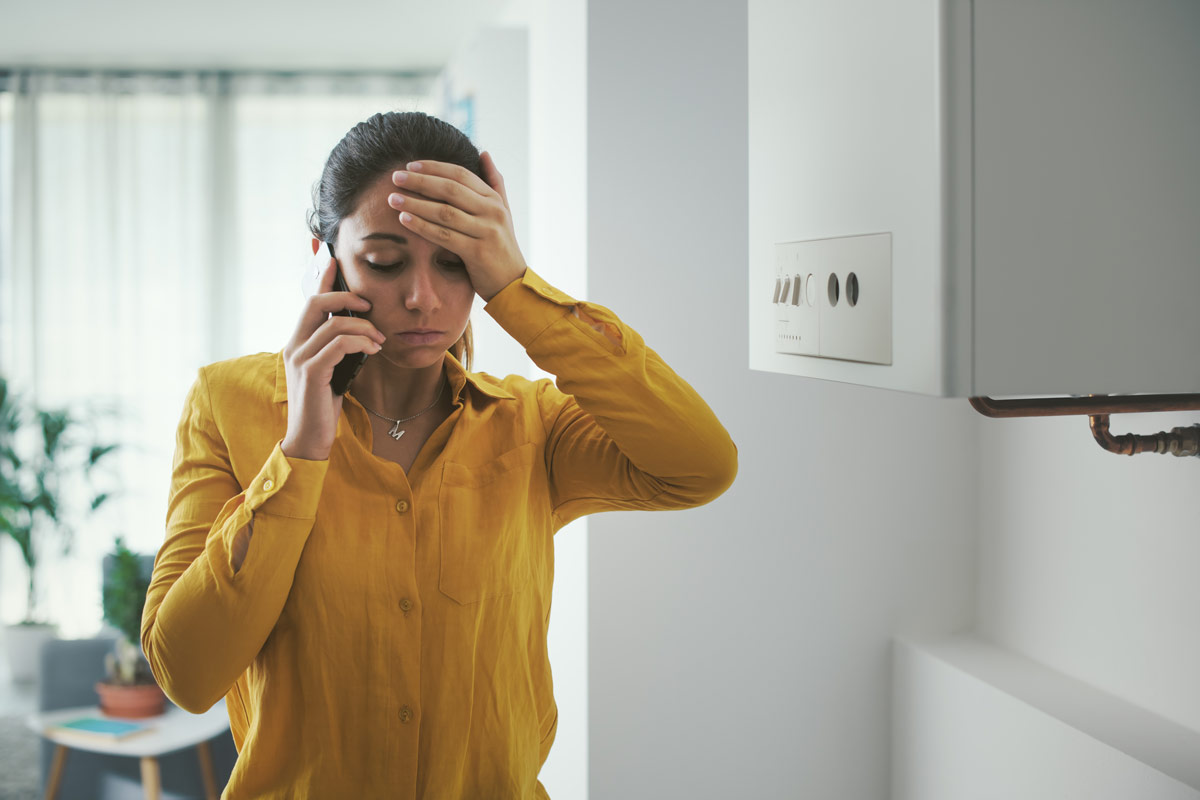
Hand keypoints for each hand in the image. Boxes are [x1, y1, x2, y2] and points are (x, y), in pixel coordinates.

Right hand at [279, 245, 385, 460]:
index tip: (334, 259)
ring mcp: (299, 358)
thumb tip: (361, 330)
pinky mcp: (311, 373)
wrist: (310, 439)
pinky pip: (338, 345)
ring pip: (333, 324)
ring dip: (364, 327)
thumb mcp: (333, 370)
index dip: (322, 278)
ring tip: (379, 340)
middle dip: (346, 296)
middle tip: (369, 305)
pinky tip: (374, 351)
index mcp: (298, 342)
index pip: (309, 302)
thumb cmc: (324, 405)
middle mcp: (294, 345)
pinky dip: (360, 343)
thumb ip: (339, 349)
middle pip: (315, 303)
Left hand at [386, 151, 527, 300]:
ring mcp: (486, 231)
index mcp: (494, 200)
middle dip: (420, 181)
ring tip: (393, 198)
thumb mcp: (503, 212)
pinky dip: (422, 226)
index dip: (433, 167)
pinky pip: (444, 236)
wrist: (512, 283)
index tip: (410, 165)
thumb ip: (494, 182)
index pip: (460, 174)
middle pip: (450, 189)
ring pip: (444, 212)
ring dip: (415, 203)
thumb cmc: (501, 247)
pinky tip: (404, 220)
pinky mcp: (477, 252)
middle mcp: (492, 212)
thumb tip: (483, 153)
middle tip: (396, 177)